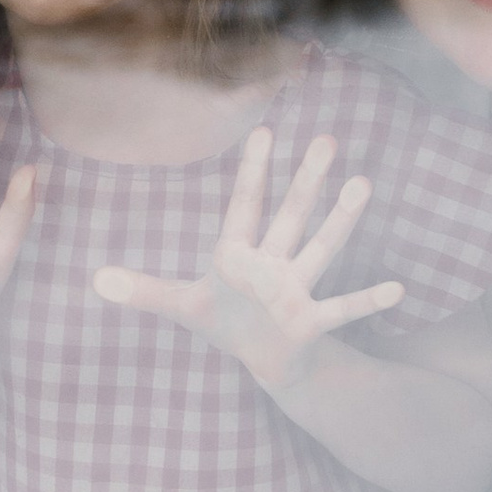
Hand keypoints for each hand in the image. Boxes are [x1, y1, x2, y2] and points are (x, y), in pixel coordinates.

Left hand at [89, 127, 402, 404]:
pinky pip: (342, 309)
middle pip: (291, 216)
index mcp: (238, 255)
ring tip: (362, 185)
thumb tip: (94, 279)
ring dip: (341, 221)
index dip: (253, 172)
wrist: (264, 359)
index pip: (245, 206)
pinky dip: (367, 301)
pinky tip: (397, 289)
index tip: (265, 132)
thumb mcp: (182, 306)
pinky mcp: (310, 322)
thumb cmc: (227, 323)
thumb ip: (143, 290)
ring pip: (320, 250)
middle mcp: (272, 264)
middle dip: (307, 181)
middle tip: (329, 140)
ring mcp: (295, 289)